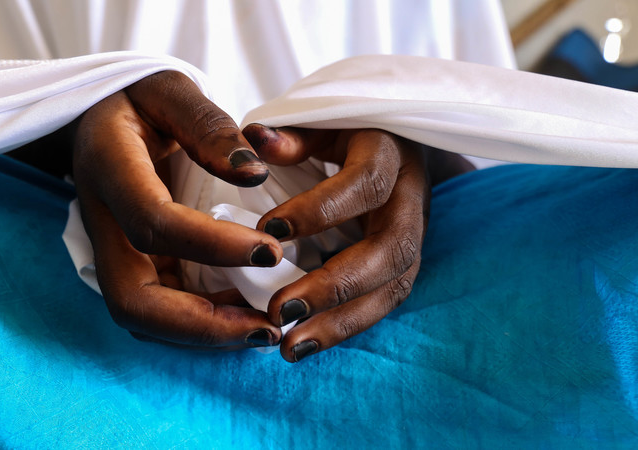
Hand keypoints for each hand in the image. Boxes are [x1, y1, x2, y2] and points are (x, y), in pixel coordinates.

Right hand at [72, 71, 283, 348]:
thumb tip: (253, 174)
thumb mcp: (169, 90)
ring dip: (203, 335)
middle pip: (132, 300)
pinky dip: (200, 326)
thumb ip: (208, 126)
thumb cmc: (136, 101)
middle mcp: (102, 224)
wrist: (94, 124)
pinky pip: (158, 312)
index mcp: (107, 170)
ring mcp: (111, 252)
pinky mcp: (129, 266)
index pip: (153, 224)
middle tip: (267, 326)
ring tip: (265, 329)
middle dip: (200, 325)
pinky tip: (246, 316)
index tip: (271, 251)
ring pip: (143, 318)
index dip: (211, 246)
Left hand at [243, 124, 451, 361]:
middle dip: (334, 285)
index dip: (321, 210)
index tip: (269, 231)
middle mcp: (411, 199)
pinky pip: (385, 300)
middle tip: (280, 309)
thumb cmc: (348, 130)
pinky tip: (306, 343)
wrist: (398, 143)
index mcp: (390, 154)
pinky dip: (347, 326)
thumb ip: (292, 135)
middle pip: (389, 250)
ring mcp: (414, 235)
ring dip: (342, 322)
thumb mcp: (323, 121)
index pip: (366, 185)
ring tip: (290, 347)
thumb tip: (253, 140)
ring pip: (393, 287)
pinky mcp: (405, 262)